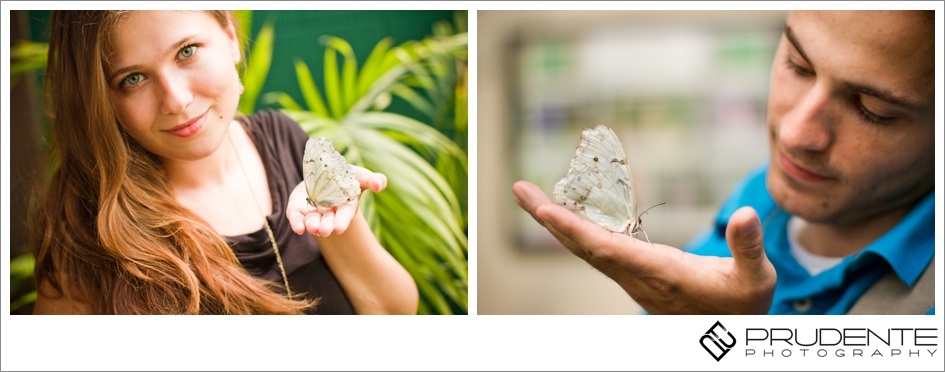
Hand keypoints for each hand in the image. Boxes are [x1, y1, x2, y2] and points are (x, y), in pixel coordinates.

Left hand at [287, 166, 386, 236]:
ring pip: (312, 221)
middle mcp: (329, 213)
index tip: (339, 228)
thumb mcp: (361, 176)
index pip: (344, 215)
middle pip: (328, 221)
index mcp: (345, 206)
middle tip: (324, 231)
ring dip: (311, 225)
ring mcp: (313, 212)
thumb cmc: (346, 177)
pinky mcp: (298, 208)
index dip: (342, 221)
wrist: (323, 174)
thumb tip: (379, 185)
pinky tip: (297, 228)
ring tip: (311, 228)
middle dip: (326, 226)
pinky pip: (296, 217)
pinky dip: (296, 222)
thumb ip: (373, 180)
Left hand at [512, 181, 775, 313]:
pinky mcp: (632, 272)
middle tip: (519, 190)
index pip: (609, 250)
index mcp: (661, 275)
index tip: (545, 211)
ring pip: (585, 246)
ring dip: (555, 221)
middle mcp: (636, 276)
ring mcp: (630, 275)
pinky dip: (574, 226)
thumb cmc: (742, 305)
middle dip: (549, 218)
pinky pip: (595, 246)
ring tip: (528, 195)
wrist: (728, 334)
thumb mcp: (755, 277)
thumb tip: (747, 214)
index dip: (575, 230)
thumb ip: (748, 247)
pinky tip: (560, 211)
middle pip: (584, 245)